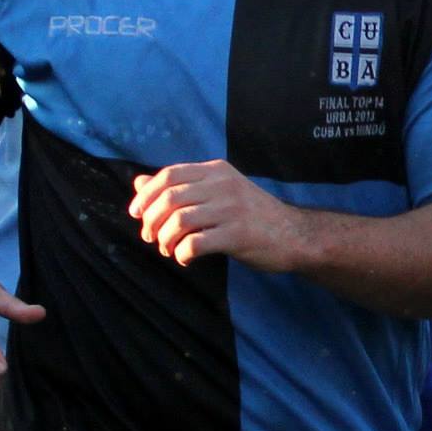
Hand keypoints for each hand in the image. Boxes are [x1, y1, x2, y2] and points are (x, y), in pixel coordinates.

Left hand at [129, 160, 307, 270]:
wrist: (294, 235)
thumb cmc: (252, 215)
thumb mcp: (218, 192)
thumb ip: (180, 186)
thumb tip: (138, 182)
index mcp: (217, 171)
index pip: (168, 175)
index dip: (146, 195)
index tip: (136, 214)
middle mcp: (223, 185)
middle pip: (169, 198)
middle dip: (151, 221)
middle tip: (151, 237)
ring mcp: (232, 209)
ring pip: (178, 221)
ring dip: (164, 240)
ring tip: (168, 249)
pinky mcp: (237, 234)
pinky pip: (195, 243)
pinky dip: (181, 254)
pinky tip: (185, 259)